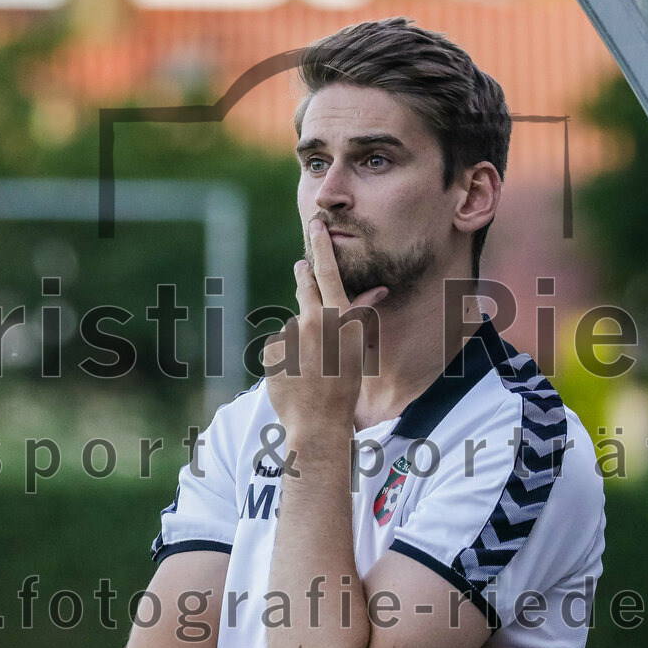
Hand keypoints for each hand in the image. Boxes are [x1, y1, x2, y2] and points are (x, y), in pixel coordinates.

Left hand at [262, 219, 386, 435]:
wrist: (318, 422)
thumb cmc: (346, 385)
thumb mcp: (358, 347)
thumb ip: (361, 314)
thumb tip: (378, 289)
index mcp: (337, 319)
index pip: (328, 272)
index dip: (322, 246)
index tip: (316, 224)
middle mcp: (312, 321)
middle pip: (304, 286)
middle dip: (304, 276)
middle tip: (303, 267)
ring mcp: (289, 335)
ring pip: (293, 325)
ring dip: (300, 337)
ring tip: (310, 365)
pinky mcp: (270, 350)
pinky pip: (279, 345)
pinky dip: (285, 355)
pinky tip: (294, 374)